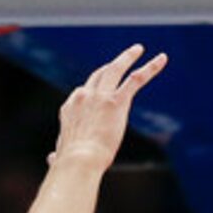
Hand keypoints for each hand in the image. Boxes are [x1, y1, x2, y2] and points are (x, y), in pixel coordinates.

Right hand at [52, 45, 169, 172]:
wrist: (79, 160)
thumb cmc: (70, 163)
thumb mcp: (61, 155)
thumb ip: (57, 155)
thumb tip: (51, 159)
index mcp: (71, 108)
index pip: (83, 92)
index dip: (94, 91)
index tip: (102, 92)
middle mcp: (84, 96)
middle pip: (99, 74)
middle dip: (111, 65)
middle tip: (123, 58)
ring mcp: (100, 96)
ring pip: (115, 69)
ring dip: (128, 57)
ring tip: (138, 49)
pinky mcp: (116, 101)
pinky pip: (135, 79)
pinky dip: (150, 68)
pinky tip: (161, 60)